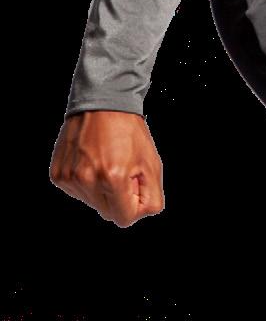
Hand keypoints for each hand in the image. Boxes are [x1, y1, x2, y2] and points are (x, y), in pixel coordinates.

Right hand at [49, 110, 165, 226]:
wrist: (102, 102)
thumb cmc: (129, 130)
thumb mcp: (151, 161)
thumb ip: (152, 195)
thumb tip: (140, 213)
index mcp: (113, 177)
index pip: (125, 219)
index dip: (134, 203)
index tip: (135, 182)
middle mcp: (87, 180)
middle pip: (108, 213)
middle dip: (119, 196)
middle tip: (122, 168)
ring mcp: (69, 178)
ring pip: (92, 202)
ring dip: (101, 188)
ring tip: (106, 160)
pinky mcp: (58, 174)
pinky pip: (77, 191)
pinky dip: (86, 181)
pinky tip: (91, 160)